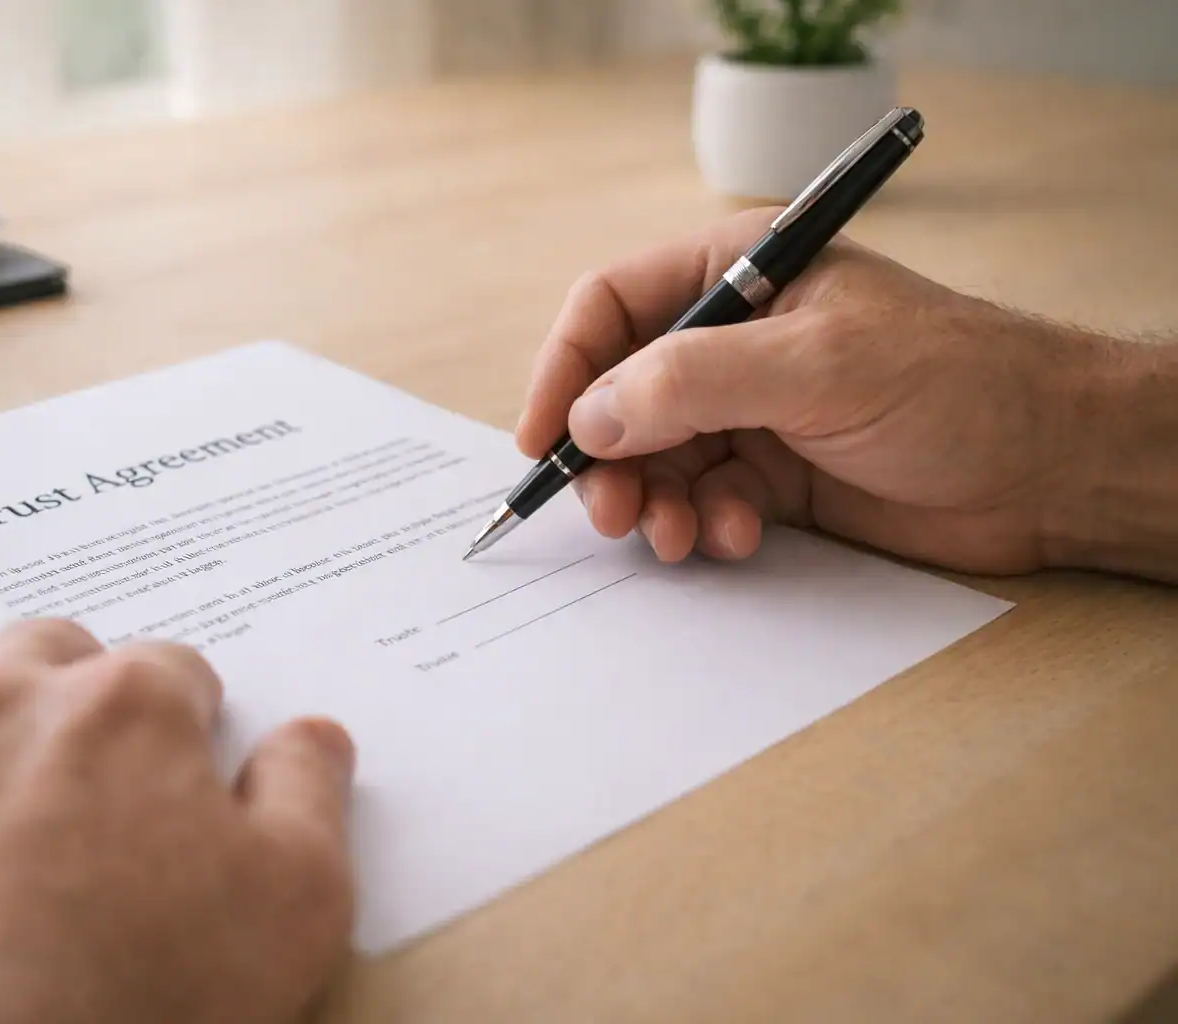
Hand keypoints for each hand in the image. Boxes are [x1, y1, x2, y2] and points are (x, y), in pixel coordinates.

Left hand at [0, 621, 356, 1023]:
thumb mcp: (291, 909)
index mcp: (127, 705)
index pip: (176, 673)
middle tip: (87, 790)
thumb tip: (313, 731)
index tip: (177, 787)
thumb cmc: (132, 1003)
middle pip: (54, 653)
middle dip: (78, 699)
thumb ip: (308, 795)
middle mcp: (5, 692)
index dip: (186, 731)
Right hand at [517, 206, 1106, 575]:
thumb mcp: (815, 366)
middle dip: (608, 457)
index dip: (565, 370)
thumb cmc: (955, 382)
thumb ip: (692, 383)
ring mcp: (754, 409)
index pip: (613, 307)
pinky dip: (703, 525)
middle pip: (622, 393)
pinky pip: (701, 499)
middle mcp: (735, 338)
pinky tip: (737, 536)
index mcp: (742, 272)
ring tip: (675, 536)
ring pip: (656, 457)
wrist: (1053, 466)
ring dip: (653, 502)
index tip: (542, 439)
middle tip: (612, 513)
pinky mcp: (774, 474)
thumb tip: (591, 418)